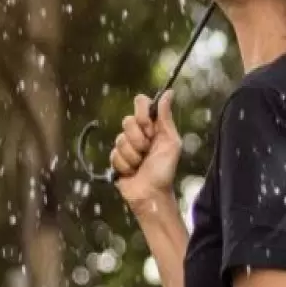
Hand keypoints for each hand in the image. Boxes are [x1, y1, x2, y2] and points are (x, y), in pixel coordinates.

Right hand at [111, 91, 181, 207]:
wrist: (152, 194)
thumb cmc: (165, 170)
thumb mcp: (171, 142)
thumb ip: (166, 118)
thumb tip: (169, 92)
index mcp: (152, 125)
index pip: (141, 103)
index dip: (142, 115)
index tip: (150, 129)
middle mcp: (137, 132)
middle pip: (127, 121)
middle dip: (139, 140)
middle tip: (148, 151)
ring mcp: (125, 146)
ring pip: (120, 140)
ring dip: (133, 156)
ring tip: (141, 165)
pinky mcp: (116, 159)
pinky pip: (114, 155)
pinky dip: (125, 166)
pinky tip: (132, 172)